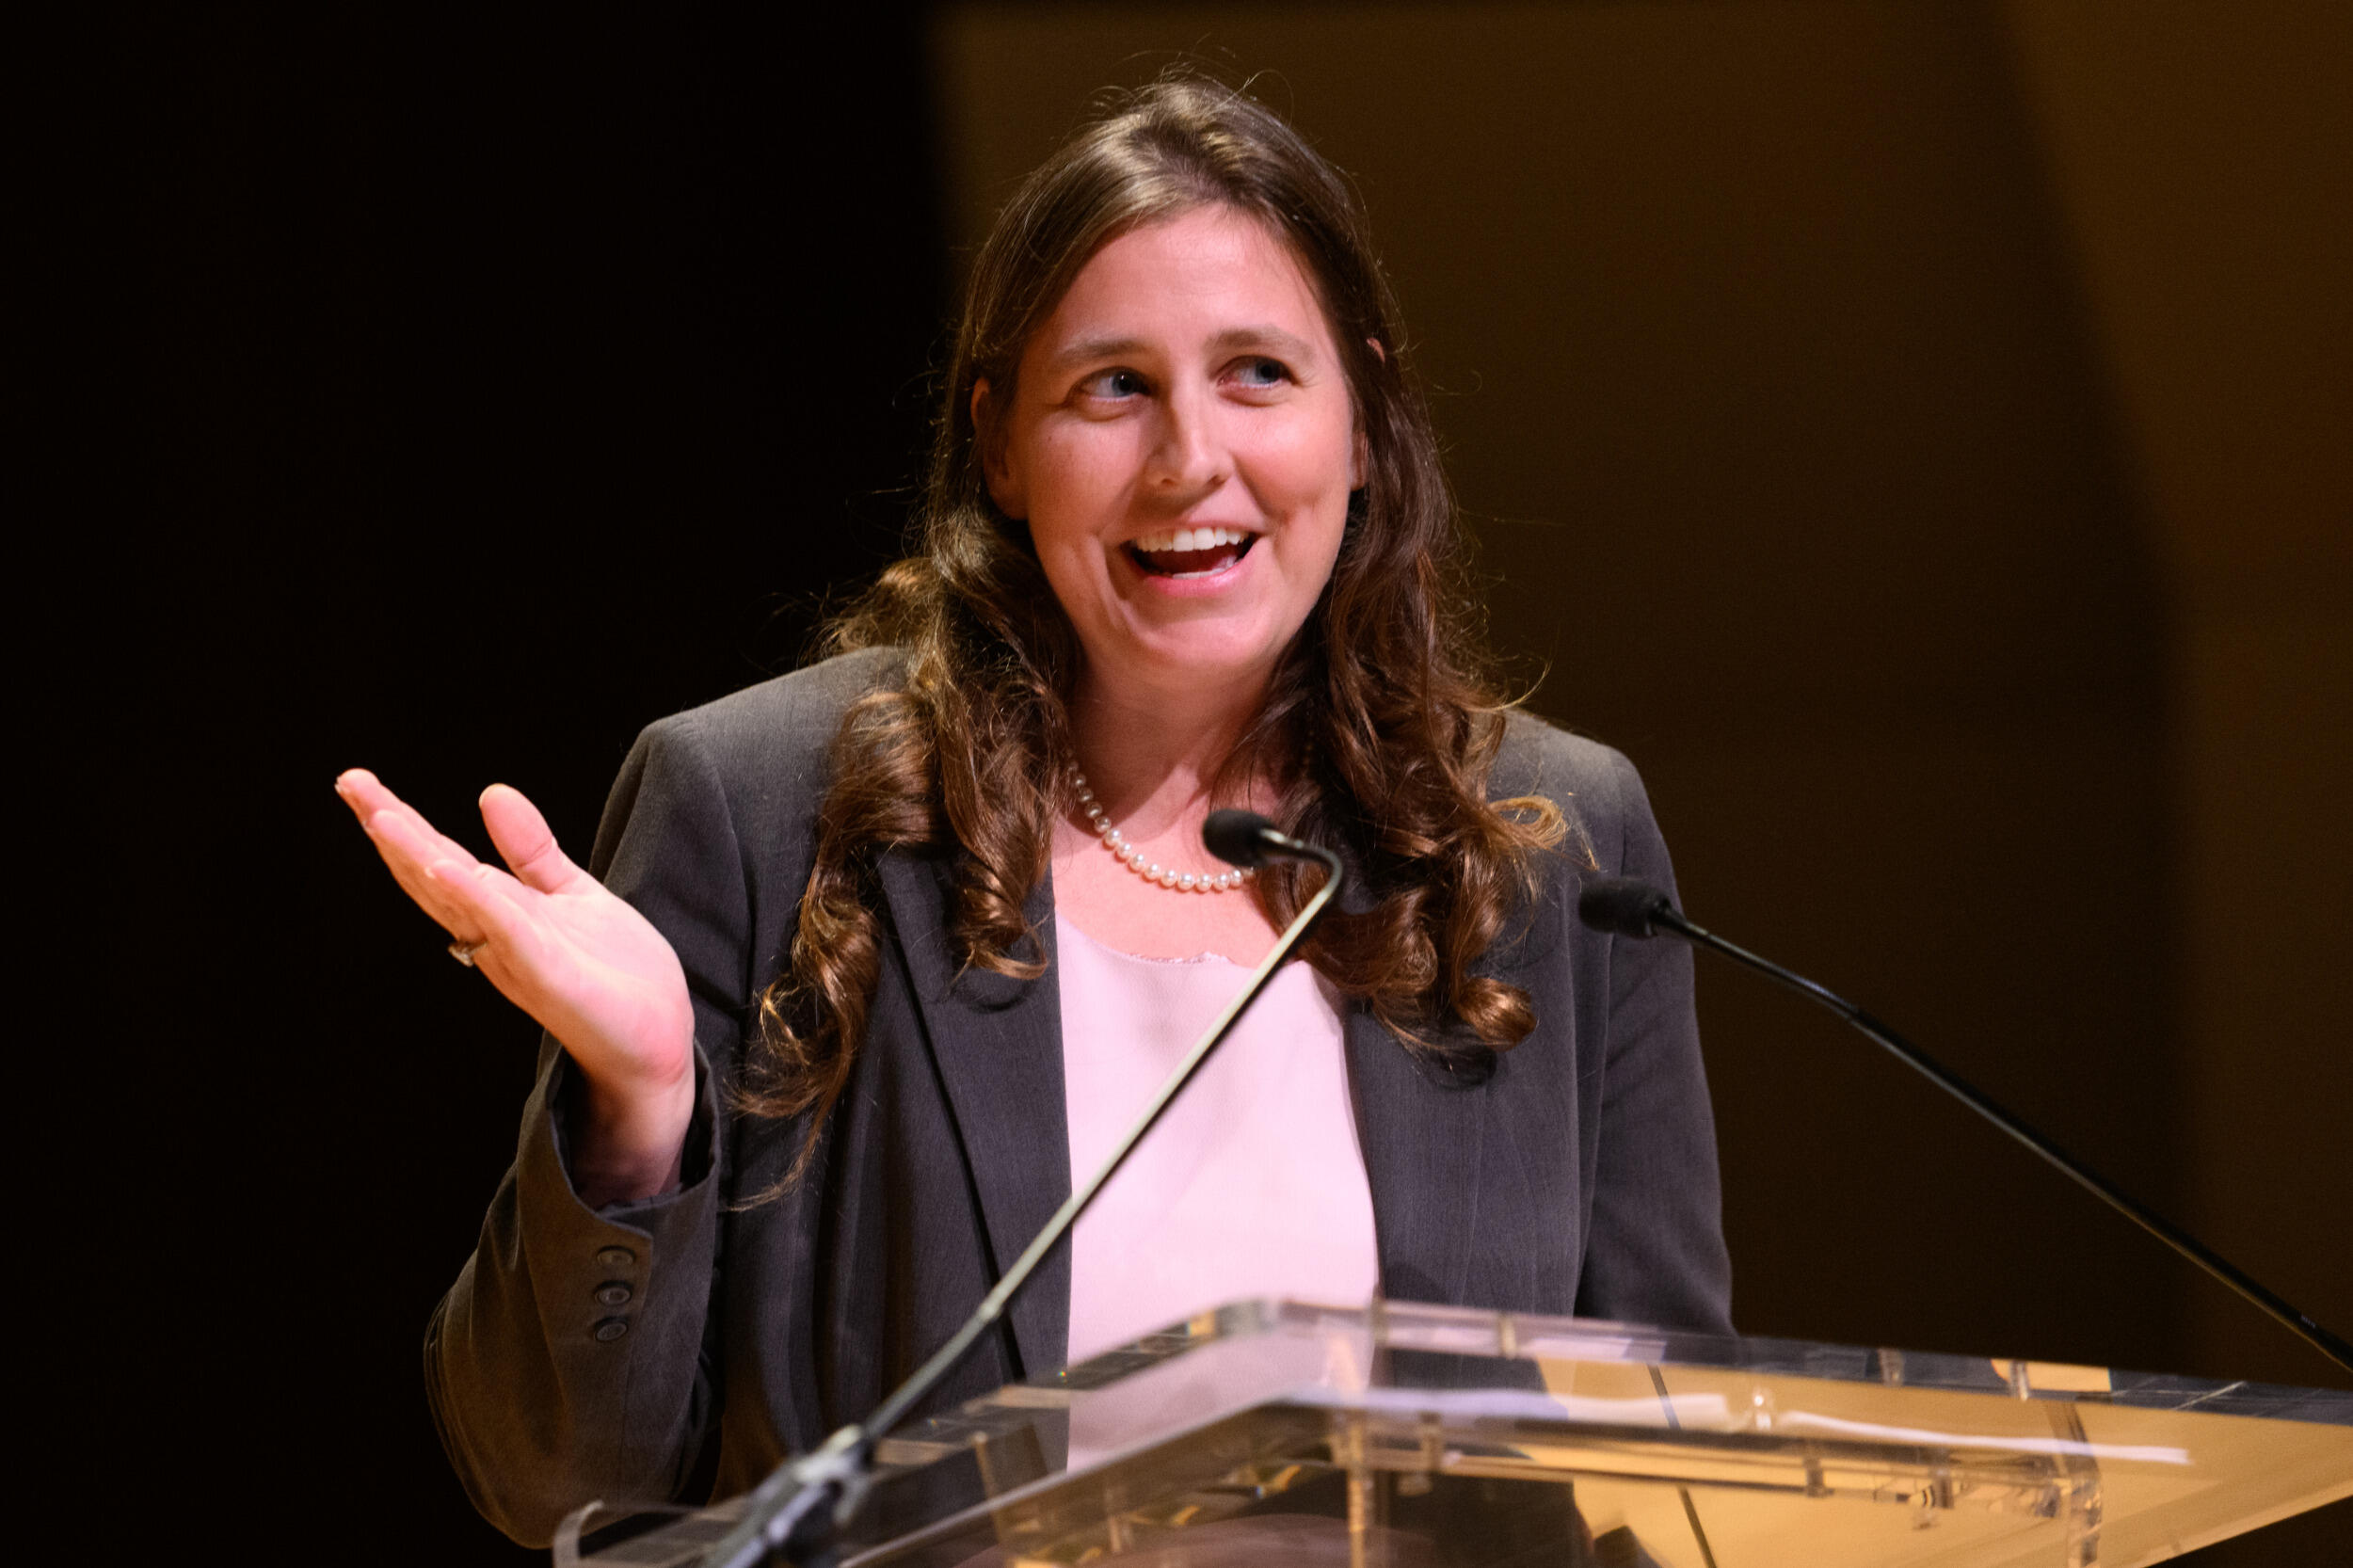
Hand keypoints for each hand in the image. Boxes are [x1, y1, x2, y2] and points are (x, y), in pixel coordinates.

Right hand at [336, 769, 696, 1203]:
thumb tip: (491, 792)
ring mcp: (519, 958)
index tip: (359, 784)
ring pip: (458, 902)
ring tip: (383, 818)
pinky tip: (450, 872)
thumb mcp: (570, 895)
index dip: (399, 823)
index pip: (440, 860)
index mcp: (498, 915)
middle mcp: (495, 937)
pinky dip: (479, 903)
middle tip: (350, 784)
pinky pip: (509, 935)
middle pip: (433, 876)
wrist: (661, 1042)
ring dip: (419, 860)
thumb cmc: (614, 976)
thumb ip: (530, 850)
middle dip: (391, 831)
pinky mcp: (552, 979)